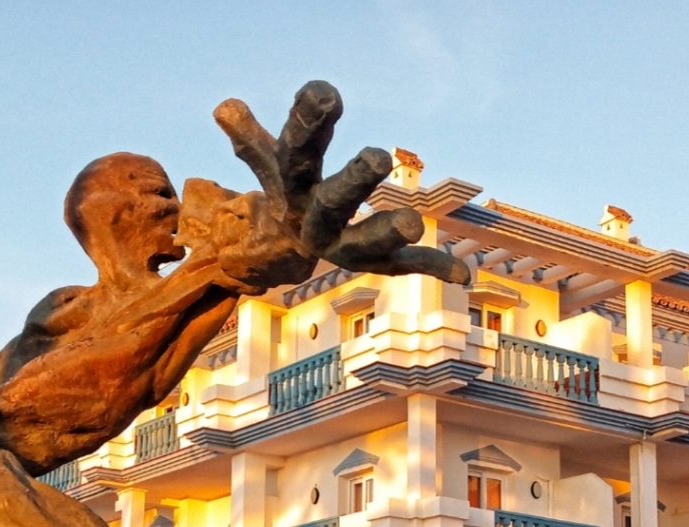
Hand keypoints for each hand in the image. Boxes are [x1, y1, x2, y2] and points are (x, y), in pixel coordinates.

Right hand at [212, 81, 469, 288]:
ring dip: (390, 232)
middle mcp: (316, 224)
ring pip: (368, 243)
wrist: (282, 249)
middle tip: (379, 154)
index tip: (325, 90)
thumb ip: (253, 139)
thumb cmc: (289, 188)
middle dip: (354, 181)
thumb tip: (224, 107)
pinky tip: (464, 273)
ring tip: (416, 223)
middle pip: (332, 202)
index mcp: (291, 192)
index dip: (308, 124)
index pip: (296, 154)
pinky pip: (406, 268)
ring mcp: (347, 248)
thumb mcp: (271, 162)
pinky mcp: (377, 264)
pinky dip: (435, 268)